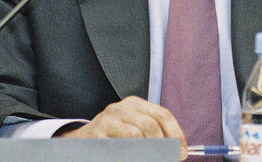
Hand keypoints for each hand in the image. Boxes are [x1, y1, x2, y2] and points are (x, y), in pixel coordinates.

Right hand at [56, 96, 188, 160]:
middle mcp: (121, 107)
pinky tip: (133, 157)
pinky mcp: (97, 134)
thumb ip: (154, 137)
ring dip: (150, 152)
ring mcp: (108, 119)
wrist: (78, 144)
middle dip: (164, 146)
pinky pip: (122, 146)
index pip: (162, 115)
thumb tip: (180, 152)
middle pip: (152, 124)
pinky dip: (133, 154)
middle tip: (169, 160)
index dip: (176, 135)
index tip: (183, 153)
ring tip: (152, 158)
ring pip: (138, 134)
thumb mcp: (133, 131)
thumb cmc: (112, 139)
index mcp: (135, 104)